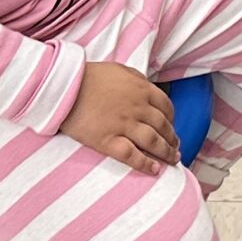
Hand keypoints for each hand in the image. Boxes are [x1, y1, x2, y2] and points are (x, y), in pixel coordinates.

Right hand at [60, 60, 177, 174]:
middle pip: (163, 126)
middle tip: (176, 147)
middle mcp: (137, 108)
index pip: (166, 107)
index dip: (172, 120)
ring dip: (166, 152)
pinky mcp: (108, 141)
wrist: (65, 87)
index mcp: (142, 89)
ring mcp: (124, 125)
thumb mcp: (119, 69)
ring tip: (172, 160)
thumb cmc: (90, 76)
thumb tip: (148, 87)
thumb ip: (137, 79)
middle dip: (172, 139)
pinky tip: (154, 170)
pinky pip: (132, 155)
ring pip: (153, 142)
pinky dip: (145, 164)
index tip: (172, 127)